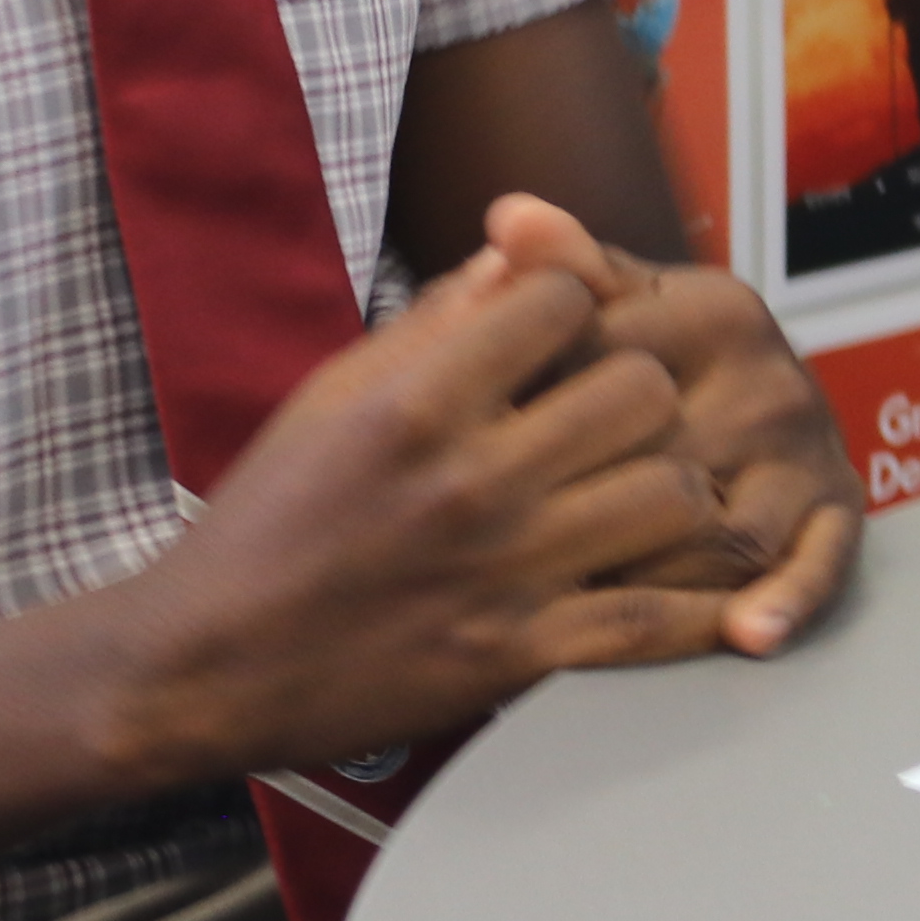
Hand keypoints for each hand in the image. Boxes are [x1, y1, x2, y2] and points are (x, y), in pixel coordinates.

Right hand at [95, 248, 730, 789]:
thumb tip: (519, 254)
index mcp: (417, 402)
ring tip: (643, 491)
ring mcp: (502, 572)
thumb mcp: (333, 397)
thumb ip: (436, 323)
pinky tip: (718, 594)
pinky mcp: (518, 658)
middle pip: (644, 392)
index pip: (568, 300)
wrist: (201, 666)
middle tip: (619, 415)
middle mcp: (469, 480)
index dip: (579, 306)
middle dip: (642, 392)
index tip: (566, 335)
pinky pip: (654, 623)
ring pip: (674, 495)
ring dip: (672, 488)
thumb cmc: (266, 524)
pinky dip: (701, 609)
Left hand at [482, 194, 861, 655]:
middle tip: (503, 557)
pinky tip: (749, 634)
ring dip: (658, 575)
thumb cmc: (643, 351)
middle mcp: (774, 376)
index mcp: (717, 308)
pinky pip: (816, 567)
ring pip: (727, 533)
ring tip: (582, 602)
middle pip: (668, 460)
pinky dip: (786, 601)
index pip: (614, 365)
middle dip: (584, 512)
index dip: (536, 417)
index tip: (475, 454)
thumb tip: (510, 216)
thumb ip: (557, 270)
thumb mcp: (603, 303)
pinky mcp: (838, 513)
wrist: (739, 393)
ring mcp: (810, 449)